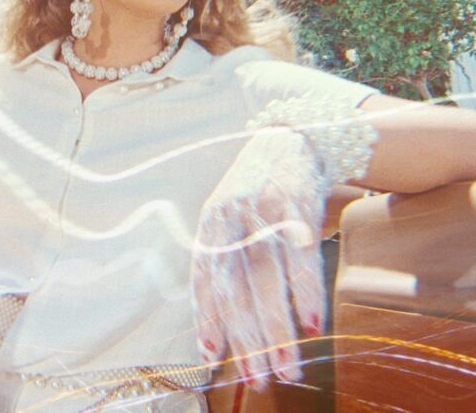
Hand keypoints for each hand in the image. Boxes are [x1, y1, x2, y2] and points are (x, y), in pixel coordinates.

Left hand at [191, 127, 329, 388]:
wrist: (295, 137)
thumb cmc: (260, 192)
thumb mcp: (233, 220)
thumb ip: (227, 264)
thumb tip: (221, 327)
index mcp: (209, 225)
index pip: (204, 280)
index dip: (208, 319)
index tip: (212, 358)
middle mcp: (229, 218)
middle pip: (237, 288)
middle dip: (247, 340)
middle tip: (260, 379)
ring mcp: (261, 210)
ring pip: (267, 280)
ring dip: (278, 330)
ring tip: (288, 367)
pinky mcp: (295, 204)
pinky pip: (301, 258)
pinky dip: (307, 295)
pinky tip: (312, 326)